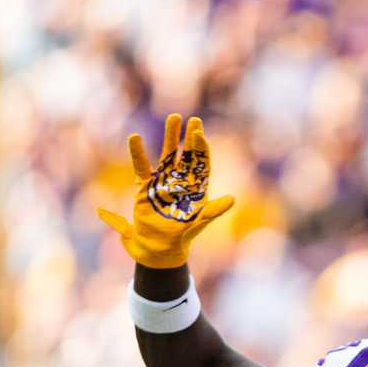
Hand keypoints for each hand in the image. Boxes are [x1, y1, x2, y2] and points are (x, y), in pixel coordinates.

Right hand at [96, 114, 234, 267]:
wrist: (158, 249)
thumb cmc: (181, 237)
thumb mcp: (198, 223)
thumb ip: (212, 211)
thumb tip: (232, 199)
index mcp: (196, 189)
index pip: (201, 165)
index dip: (201, 149)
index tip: (199, 133)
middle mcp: (181, 182)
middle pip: (187, 155)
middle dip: (189, 138)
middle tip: (193, 119)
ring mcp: (163, 182)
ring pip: (167, 155)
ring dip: (170, 137)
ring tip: (174, 117)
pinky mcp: (145, 187)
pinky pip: (142, 167)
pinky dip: (138, 153)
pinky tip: (135, 138)